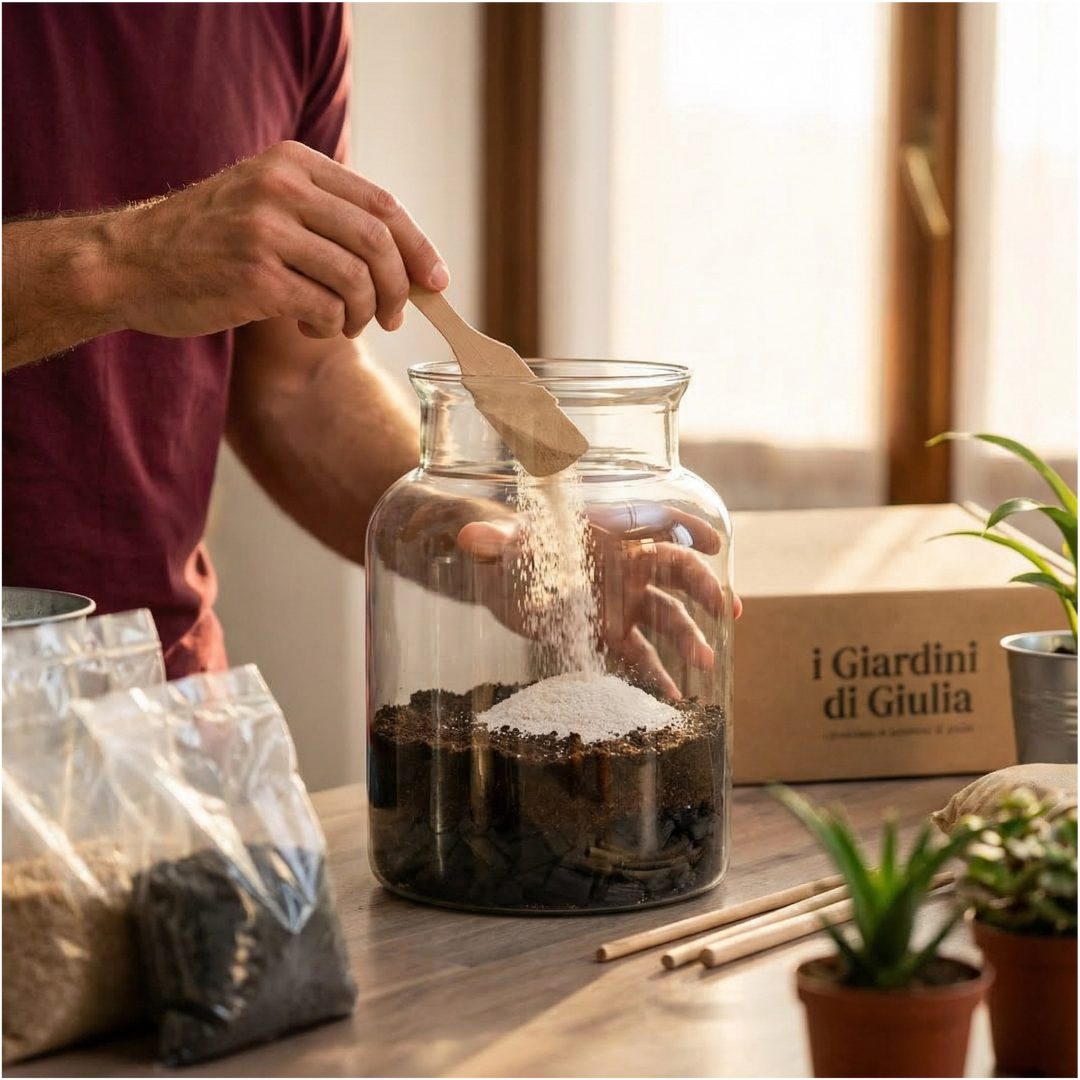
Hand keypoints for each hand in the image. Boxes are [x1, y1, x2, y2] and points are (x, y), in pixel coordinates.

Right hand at [104, 140, 447, 340]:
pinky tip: (309, 326)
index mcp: (293, 163)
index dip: (419, 247)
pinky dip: (330, 326)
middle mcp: (281, 188)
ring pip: (356, 279)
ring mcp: (265, 231)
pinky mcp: (254, 278)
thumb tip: (407, 262)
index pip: (382, 205)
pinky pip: (325, 308)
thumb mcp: (265, 201)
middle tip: (393, 317)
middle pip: (378, 241)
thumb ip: (325, 215)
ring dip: (362, 314)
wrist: (130, 263)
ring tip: (342, 324)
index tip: (437, 282)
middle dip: (398, 288)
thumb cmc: (208, 241)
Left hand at [459, 503, 740, 698]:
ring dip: (689, 638)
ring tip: (706, 664)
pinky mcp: (611, 632)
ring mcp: (623, 600)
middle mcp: (625, 565)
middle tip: (726, 611)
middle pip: (677, 571)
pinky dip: (657, 673)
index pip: (655, 521)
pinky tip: (674, 696)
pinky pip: (642, 653)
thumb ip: (491, 540)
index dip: (686, 529)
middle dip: (706, 589)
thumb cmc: (509, 548)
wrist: (502, 579)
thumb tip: (469, 537)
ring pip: (666, 616)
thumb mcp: (501, 543)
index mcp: (608, 534)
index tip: (714, 545)